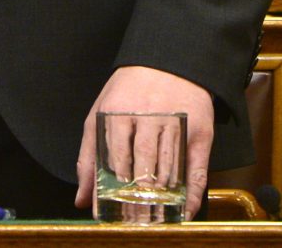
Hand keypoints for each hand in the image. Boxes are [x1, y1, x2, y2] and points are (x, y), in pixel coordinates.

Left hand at [74, 65, 212, 221]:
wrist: (169, 60)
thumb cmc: (129, 91)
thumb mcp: (101, 113)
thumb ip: (90, 155)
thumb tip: (82, 199)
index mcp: (119, 112)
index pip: (115, 159)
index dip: (113, 189)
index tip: (110, 213)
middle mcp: (148, 116)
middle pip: (143, 166)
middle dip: (138, 198)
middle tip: (133, 222)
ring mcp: (176, 122)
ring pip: (169, 168)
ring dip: (161, 198)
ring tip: (154, 220)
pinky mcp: (199, 129)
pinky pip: (197, 166)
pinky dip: (192, 191)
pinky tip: (185, 210)